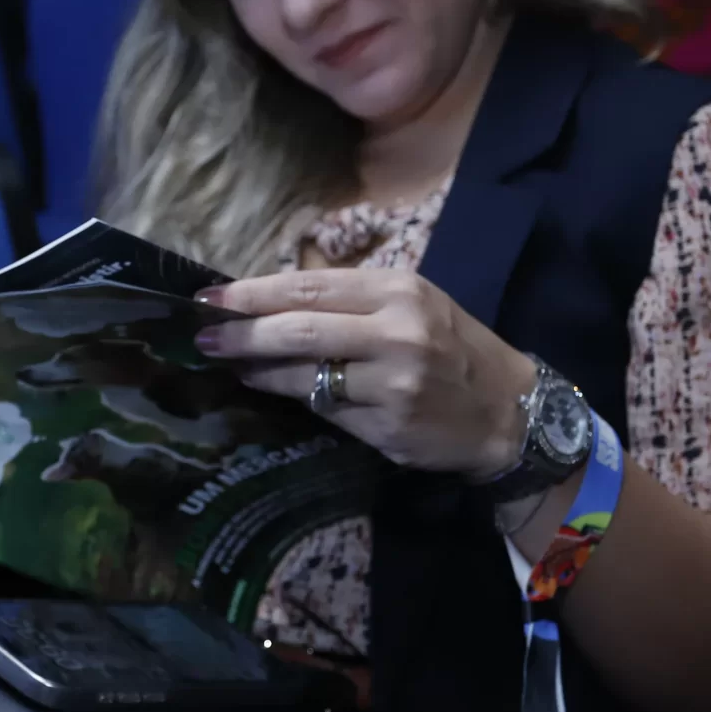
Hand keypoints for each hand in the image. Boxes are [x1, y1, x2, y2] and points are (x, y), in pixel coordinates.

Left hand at [194, 270, 533, 476]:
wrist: (508, 411)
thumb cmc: (452, 350)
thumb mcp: (413, 305)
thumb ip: (351, 301)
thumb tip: (269, 301)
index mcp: (398, 290)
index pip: (309, 286)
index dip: (253, 293)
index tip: (209, 298)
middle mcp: (396, 331)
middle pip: (298, 328)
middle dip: (241, 332)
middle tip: (201, 335)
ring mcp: (393, 381)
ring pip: (304, 373)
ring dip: (256, 369)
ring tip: (225, 361)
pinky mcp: (389, 425)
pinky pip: (324, 409)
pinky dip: (291, 397)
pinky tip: (268, 390)